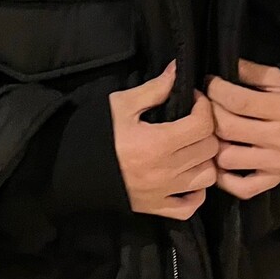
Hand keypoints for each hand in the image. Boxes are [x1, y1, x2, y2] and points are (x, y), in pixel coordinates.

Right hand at [109, 59, 219, 218]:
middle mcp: (165, 170)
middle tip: (193, 121)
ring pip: (207, 177)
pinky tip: (187, 178)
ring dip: (205, 160)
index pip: (203, 124)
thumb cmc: (96, 133)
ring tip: (191, 148)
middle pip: (210, 149)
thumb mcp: (121, 105)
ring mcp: (163, 192)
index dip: (204, 107)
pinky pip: (190, 207)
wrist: (70, 168)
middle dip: (207, 130)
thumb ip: (154, 89)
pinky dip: (196, 193)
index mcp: (158, 143)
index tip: (194, 100)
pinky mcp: (155, 207)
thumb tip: (178, 71)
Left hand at [205, 58, 279, 199]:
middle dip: (209, 115)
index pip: (238, 101)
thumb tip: (218, 67)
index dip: (215, 90)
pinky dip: (224, 178)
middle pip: (227, 129)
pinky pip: (238, 188)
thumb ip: (249, 71)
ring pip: (226, 158)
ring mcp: (277, 164)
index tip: (208, 83)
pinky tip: (221, 160)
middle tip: (204, 107)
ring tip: (213, 134)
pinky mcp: (270, 183)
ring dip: (214, 145)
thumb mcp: (275, 80)